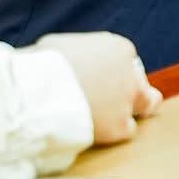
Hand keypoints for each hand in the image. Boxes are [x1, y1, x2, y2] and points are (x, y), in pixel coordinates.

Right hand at [33, 32, 162, 145]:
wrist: (34, 93)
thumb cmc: (39, 66)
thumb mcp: (57, 46)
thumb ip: (71, 52)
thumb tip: (59, 60)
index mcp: (117, 48)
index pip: (123, 59)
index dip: (109, 70)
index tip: (94, 77)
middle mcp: (129, 72)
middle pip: (139, 81)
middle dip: (131, 88)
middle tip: (115, 98)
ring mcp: (127, 99)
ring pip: (144, 104)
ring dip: (127, 110)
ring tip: (106, 117)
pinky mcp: (119, 125)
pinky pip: (127, 130)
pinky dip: (115, 132)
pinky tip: (99, 132)